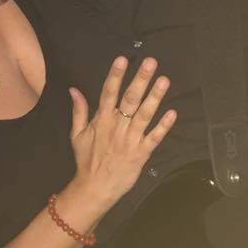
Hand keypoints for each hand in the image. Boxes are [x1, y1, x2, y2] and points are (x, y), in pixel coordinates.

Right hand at [68, 57, 176, 208]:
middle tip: (151, 62)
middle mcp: (118, 127)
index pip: (108, 93)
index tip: (123, 59)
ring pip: (144, 115)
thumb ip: (78, 110)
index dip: (116, 76)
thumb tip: (74, 89)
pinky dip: (164, 126)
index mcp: (102, 120)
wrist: (95, 188)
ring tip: (164, 80)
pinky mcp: (142, 153)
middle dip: (140, 80)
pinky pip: (155, 138)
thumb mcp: (77, 134)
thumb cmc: (87, 159)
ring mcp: (131, 140)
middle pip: (130, 99)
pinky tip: (173, 113)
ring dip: (155, 97)